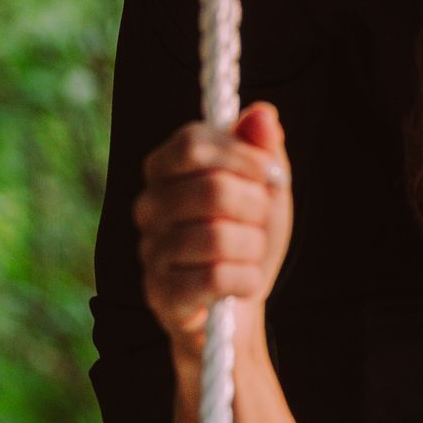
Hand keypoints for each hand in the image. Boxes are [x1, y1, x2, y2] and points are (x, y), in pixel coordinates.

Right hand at [136, 103, 291, 352]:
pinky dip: (246, 281)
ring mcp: (150, 250)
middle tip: (260, 224)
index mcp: (165, 170)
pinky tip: (243, 284)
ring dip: (253, 248)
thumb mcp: (266, 191)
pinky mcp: (161, 294)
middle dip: (256, 208)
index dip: (243, 156)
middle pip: (212, 188)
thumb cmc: (248, 239)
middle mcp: (148, 206)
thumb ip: (263, 150)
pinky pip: (216, 278)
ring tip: (251, 256)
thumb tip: (262, 114)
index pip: (192, 142)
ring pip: (218, 236)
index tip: (274, 176)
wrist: (239, 308)